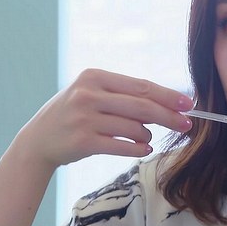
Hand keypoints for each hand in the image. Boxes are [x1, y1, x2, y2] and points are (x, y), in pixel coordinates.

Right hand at [12, 68, 193, 170]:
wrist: (38, 140)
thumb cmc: (73, 114)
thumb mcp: (91, 93)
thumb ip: (123, 95)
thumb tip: (167, 102)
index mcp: (94, 76)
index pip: (141, 85)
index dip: (168, 95)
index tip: (188, 103)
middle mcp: (88, 94)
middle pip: (142, 106)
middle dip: (169, 116)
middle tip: (187, 125)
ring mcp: (84, 118)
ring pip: (134, 128)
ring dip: (147, 135)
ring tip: (146, 138)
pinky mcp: (83, 142)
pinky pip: (122, 146)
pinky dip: (138, 148)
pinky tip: (143, 148)